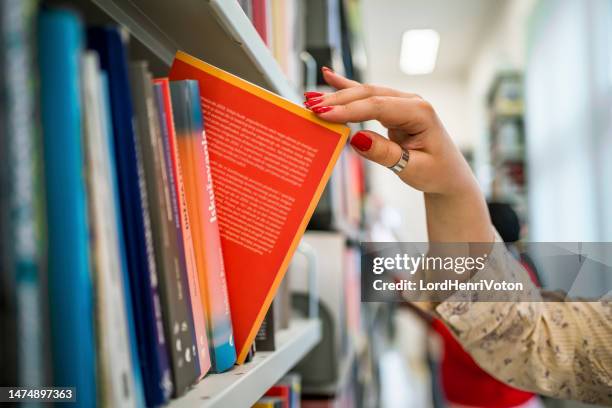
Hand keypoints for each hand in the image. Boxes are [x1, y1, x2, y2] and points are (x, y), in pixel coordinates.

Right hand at [305, 68, 476, 196]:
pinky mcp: (393, 108)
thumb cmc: (435, 172)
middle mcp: (410, 102)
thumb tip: (356, 139)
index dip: (349, 109)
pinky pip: (367, 96)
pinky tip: (329, 76)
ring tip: (311, 97)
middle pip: (368, 95)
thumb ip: (385, 154)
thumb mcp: (413, 168)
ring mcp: (401, 102)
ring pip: (365, 93)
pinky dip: (347, 87)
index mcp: (419, 112)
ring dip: (337, 95)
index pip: (378, 106)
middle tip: (311, 107)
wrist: (448, 174)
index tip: (324, 115)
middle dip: (338, 100)